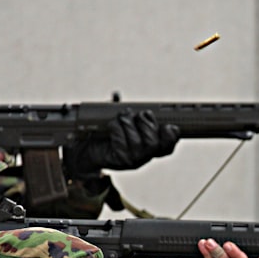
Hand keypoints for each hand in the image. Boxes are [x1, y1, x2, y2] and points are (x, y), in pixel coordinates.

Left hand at [65, 108, 179, 176]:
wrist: (87, 148)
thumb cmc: (105, 133)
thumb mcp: (117, 120)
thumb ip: (122, 109)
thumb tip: (116, 95)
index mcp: (150, 147)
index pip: (168, 146)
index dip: (171, 137)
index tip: (168, 125)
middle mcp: (144, 156)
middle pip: (154, 143)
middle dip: (146, 124)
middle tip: (138, 115)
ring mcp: (132, 161)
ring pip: (138, 142)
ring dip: (128, 124)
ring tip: (121, 117)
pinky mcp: (119, 161)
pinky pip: (122, 143)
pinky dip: (117, 129)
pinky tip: (111, 126)